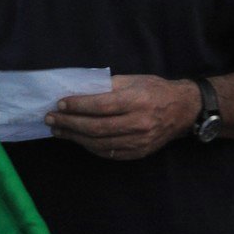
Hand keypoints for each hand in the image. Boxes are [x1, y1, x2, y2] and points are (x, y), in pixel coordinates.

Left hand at [45, 74, 199, 160]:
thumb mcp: (134, 80)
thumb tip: (79, 90)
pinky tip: (78, 139)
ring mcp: (140, 141)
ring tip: (59, 131)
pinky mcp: (139, 153)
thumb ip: (108, 86)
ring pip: (100, 143)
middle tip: (51, 119)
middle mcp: (139, 122)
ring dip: (75, 137)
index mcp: (138, 100)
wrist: (183, 110)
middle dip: (70, 123)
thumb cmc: (156, 90)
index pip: (102, 105)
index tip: (60, 104)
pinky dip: (90, 147)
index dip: (78, 106)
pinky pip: (109, 153)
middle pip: (97, 127)